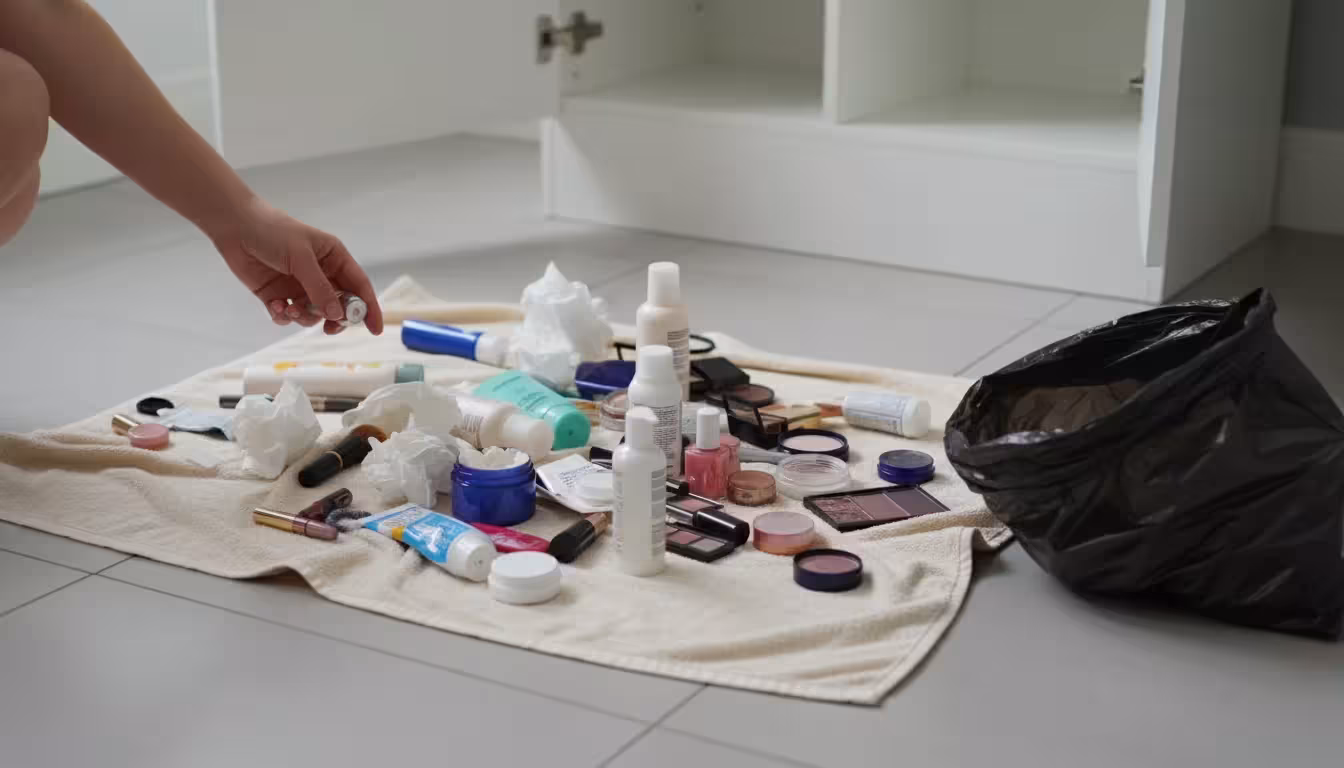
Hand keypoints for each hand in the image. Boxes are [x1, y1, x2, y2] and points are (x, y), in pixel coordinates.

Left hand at [211, 198, 383, 334]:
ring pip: (313, 314)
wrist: (235, 227)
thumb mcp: (301, 258)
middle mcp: (320, 274)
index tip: (373, 329)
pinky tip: (275, 306)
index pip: (358, 286)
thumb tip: (337, 315)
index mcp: (333, 258)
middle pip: (338, 305)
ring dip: (304, 317)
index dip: (368, 308)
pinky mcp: (277, 295)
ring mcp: (298, 286)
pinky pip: (288, 316)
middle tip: (328, 327)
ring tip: (291, 310)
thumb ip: (320, 288)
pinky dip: (283, 316)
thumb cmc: (273, 232)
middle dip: (334, 318)